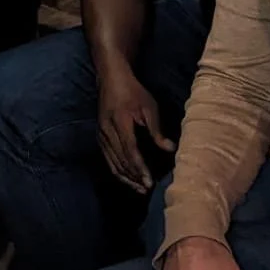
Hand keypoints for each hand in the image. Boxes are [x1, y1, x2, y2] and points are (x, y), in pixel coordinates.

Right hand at [96, 67, 172, 192]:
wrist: (111, 79)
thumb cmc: (133, 91)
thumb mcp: (149, 106)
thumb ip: (157, 130)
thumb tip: (170, 149)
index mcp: (120, 122)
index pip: (130, 151)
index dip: (140, 168)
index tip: (150, 182)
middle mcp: (107, 131)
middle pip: (120, 160)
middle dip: (134, 177)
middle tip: (147, 190)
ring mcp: (101, 134)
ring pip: (112, 162)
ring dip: (126, 177)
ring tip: (139, 189)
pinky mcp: (99, 136)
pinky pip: (107, 158)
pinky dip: (117, 170)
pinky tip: (127, 178)